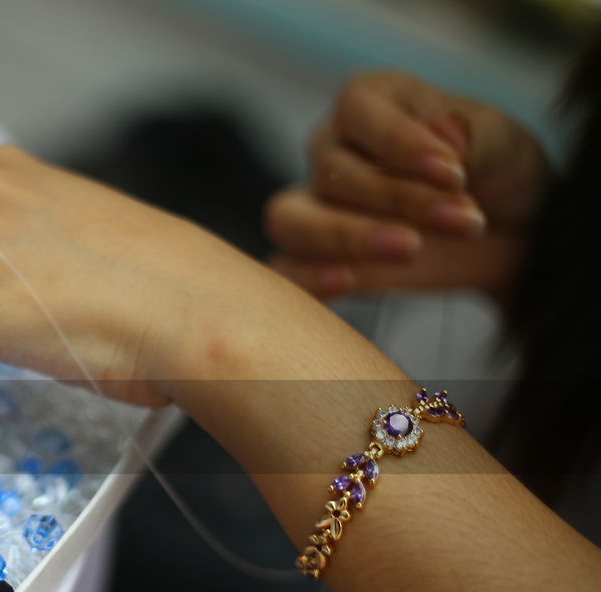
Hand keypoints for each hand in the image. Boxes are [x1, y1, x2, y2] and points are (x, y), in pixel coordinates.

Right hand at [266, 71, 550, 299]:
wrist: (510, 237)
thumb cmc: (498, 175)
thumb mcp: (506, 146)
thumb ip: (475, 137)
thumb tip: (444, 133)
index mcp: (371, 103)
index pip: (356, 109)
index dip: (398, 140)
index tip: (454, 173)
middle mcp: (332, 151)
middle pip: (332, 172)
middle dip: (401, 199)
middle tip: (464, 222)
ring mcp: (315, 208)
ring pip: (292, 218)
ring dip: (347, 237)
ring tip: (410, 251)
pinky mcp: (316, 261)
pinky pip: (287, 269)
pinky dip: (307, 277)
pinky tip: (347, 282)